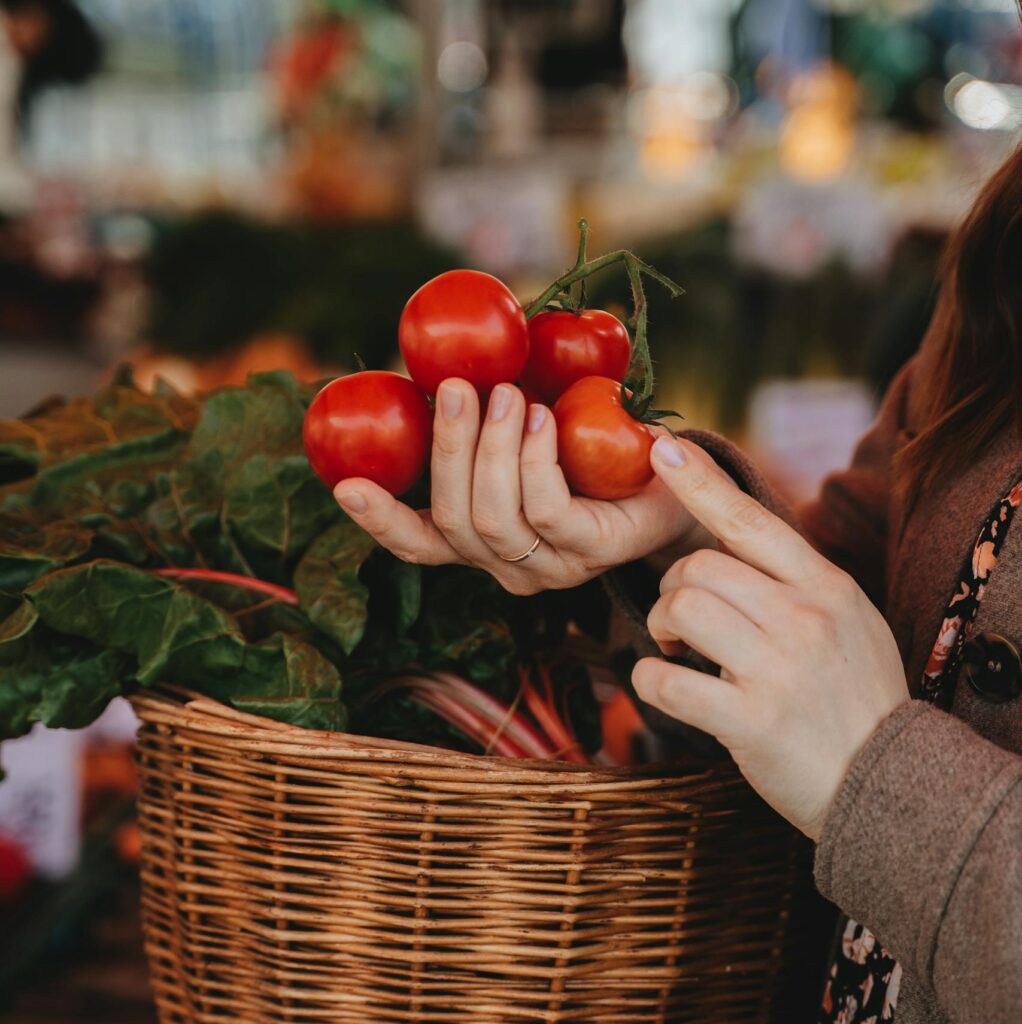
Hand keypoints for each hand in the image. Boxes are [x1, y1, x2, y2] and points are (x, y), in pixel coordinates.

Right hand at [332, 379, 708, 594]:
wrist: (678, 479)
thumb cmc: (594, 449)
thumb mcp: (529, 431)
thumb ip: (486, 419)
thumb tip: (439, 366)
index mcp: (484, 543)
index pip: (421, 546)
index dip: (380, 521)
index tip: (344, 485)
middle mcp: (510, 567)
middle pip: (454, 522)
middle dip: (447, 450)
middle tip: (457, 389)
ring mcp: (553, 567)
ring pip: (494, 519)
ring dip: (491, 449)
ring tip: (505, 394)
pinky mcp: (594, 551)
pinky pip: (546, 509)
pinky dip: (535, 458)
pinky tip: (544, 417)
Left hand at [632, 436, 908, 840]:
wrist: (889, 784)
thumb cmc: (855, 696)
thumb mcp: (849, 620)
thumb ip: (797, 579)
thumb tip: (736, 536)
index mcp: (826, 587)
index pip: (752, 520)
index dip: (701, 482)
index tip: (664, 448)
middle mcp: (804, 618)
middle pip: (700, 567)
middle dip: (671, 588)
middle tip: (678, 620)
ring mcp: (779, 668)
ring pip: (683, 607)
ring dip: (661, 626)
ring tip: (673, 649)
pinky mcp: (752, 721)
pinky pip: (667, 682)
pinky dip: (648, 681)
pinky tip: (663, 685)